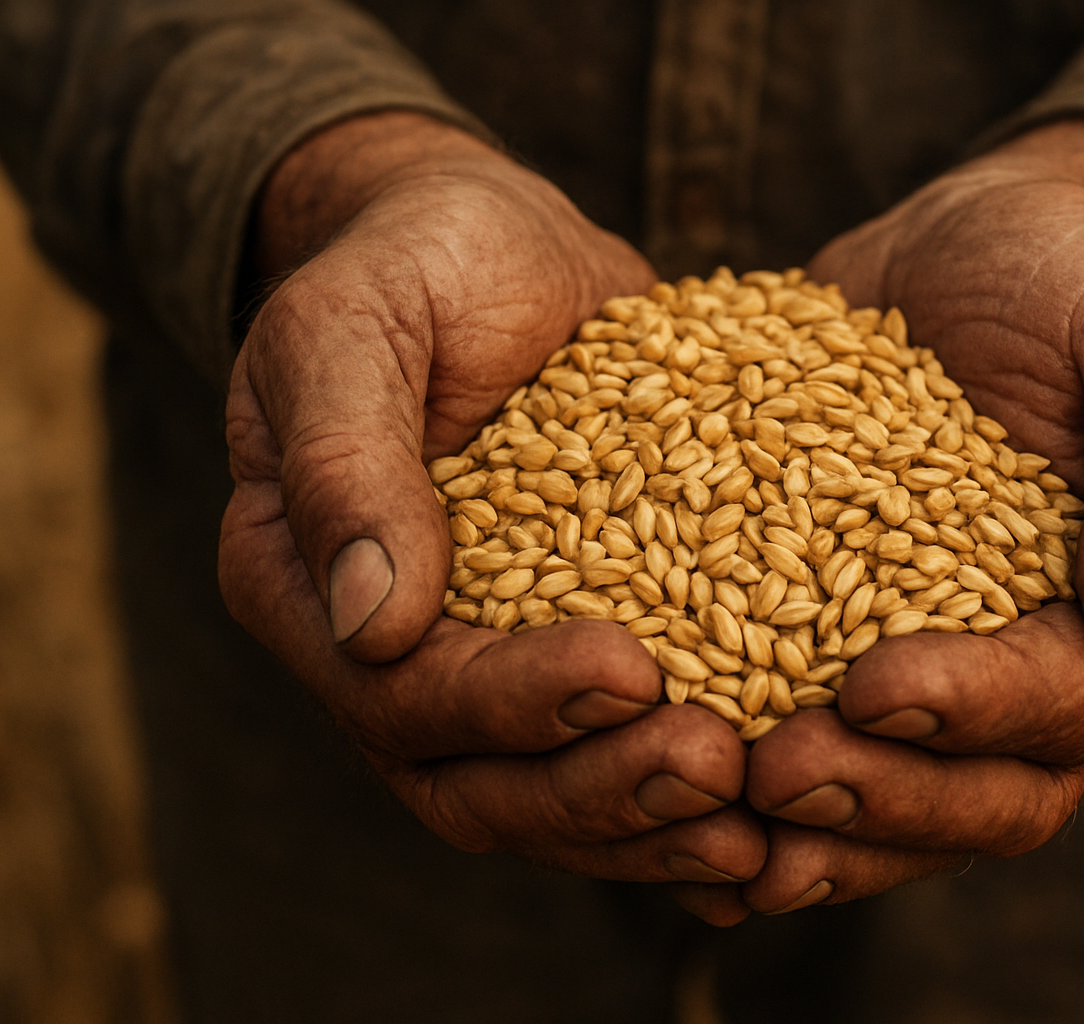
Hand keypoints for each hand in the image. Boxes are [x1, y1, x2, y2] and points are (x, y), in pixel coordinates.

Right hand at [218, 113, 762, 904]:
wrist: (494, 251)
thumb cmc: (413, 265)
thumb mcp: (354, 329)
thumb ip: (347, 465)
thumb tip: (369, 622)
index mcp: (307, 591)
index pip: (399, 695)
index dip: (509, 702)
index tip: (627, 672)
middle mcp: (391, 659)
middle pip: (478, 786)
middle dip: (598, 789)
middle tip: (715, 768)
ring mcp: (488, 669)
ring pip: (555, 797)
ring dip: (654, 823)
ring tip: (759, 823)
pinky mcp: (578, 655)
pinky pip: (622, 754)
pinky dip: (688, 805)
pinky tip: (776, 825)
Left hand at [725, 119, 1083, 913]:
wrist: (976, 252)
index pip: (1072, 702)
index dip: (978, 712)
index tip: (874, 690)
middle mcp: (1047, 672)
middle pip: (986, 795)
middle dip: (884, 799)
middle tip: (772, 777)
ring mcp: (944, 670)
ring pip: (900, 801)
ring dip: (816, 828)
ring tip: (721, 820)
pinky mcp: (848, 646)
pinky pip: (818, 743)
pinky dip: (754, 795)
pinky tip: (672, 807)